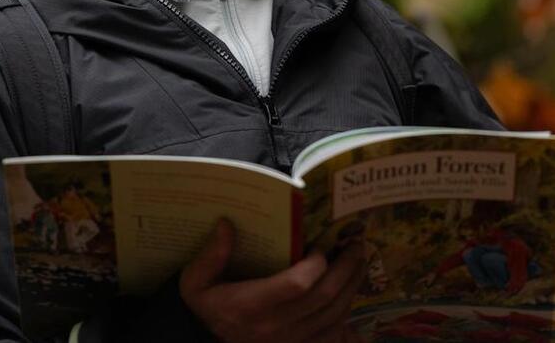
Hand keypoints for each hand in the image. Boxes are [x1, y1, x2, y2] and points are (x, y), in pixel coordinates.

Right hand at [179, 218, 367, 342]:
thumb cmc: (208, 306)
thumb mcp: (196, 282)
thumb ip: (210, 255)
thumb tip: (227, 224)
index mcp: (251, 306)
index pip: (297, 284)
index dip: (316, 263)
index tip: (319, 245)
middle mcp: (275, 327)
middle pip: (325, 296)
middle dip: (346, 267)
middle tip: (355, 244)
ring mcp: (291, 342)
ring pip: (336, 313)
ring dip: (352, 285)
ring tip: (358, 261)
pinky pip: (334, 331)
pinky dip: (347, 309)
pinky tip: (350, 289)